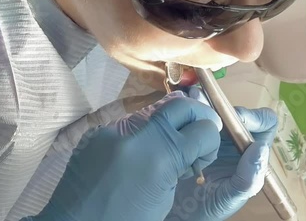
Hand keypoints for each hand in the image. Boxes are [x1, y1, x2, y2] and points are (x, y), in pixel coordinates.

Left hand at [28, 91, 222, 220]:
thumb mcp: (163, 200)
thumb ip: (179, 166)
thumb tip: (190, 145)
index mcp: (160, 158)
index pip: (204, 129)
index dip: (209, 141)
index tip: (202, 155)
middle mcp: (137, 135)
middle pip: (181, 105)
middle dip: (193, 119)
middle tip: (191, 140)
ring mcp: (113, 130)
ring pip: (153, 114)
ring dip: (164, 129)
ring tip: (159, 151)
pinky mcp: (96, 132)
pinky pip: (127, 127)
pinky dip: (138, 139)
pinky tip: (132, 158)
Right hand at [165, 87, 277, 220]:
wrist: (174, 213)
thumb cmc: (206, 208)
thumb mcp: (229, 197)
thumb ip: (248, 178)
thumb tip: (260, 148)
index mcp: (249, 153)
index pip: (264, 123)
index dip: (254, 117)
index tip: (234, 120)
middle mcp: (233, 140)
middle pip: (234, 112)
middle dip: (219, 104)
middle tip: (201, 103)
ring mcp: (211, 135)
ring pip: (212, 108)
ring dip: (202, 100)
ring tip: (189, 97)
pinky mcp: (191, 133)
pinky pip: (193, 114)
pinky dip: (187, 105)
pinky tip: (176, 106)